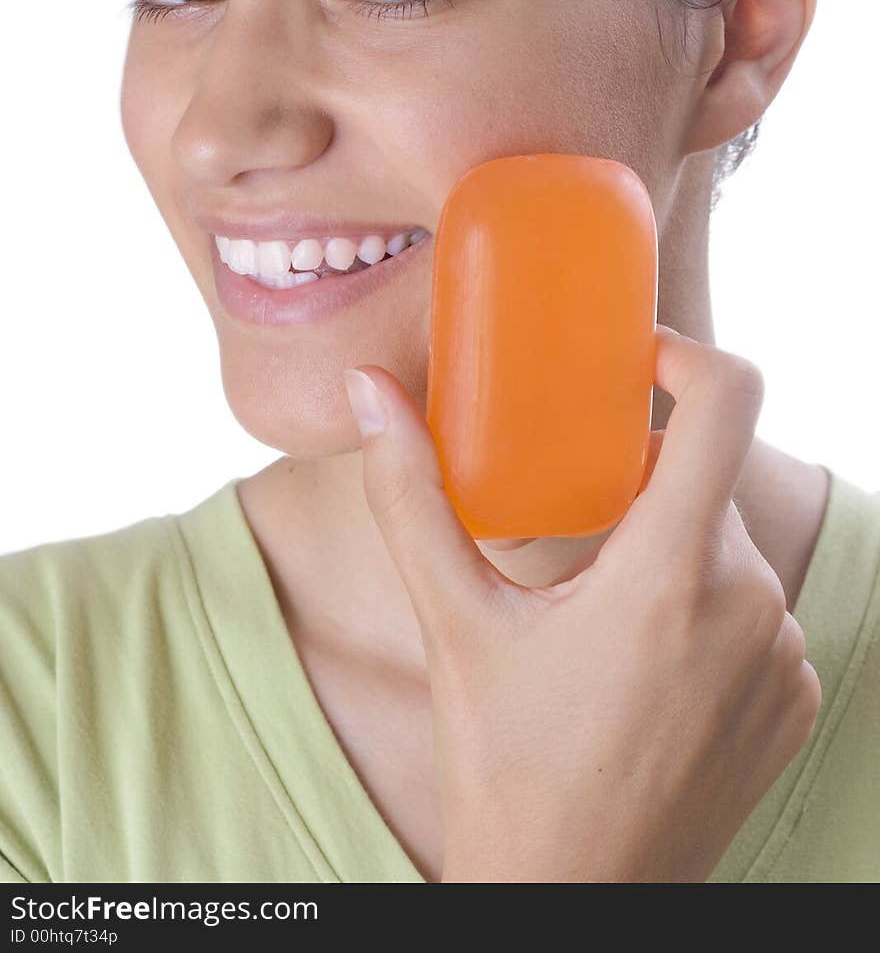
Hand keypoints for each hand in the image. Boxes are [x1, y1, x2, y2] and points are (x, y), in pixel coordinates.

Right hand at [342, 325, 821, 882]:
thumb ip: (411, 493)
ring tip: (596, 606)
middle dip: (643, 479)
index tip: (640, 361)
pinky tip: (643, 663)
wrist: (572, 900)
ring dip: (671, 548)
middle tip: (574, 510)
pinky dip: (705, 610)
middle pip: (707, 481)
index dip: (689, 356)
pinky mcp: (793, 700)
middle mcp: (750, 605)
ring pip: (728, 546)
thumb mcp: (453, 623)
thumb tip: (369, 390)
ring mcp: (783, 658)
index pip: (728, 403)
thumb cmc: (506, 769)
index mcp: (670, 573)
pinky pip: (756, 611)